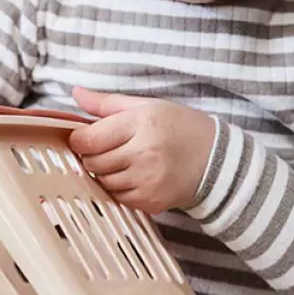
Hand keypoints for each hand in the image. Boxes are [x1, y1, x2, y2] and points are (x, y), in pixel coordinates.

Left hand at [68, 88, 215, 213]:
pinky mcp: (150, 202)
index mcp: (141, 124)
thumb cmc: (181, 127)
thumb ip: (108, 103)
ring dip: (106, 173)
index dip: (79, 139)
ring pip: (103, 182)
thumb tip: (76, 92)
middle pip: (93, 162)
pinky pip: (118, 198)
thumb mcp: (148, 106)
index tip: (84, 137)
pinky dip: (121, 188)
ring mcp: (147, 181)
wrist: (217, 160)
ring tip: (126, 161)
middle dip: (94, 156)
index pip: (88, 139)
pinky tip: (136, 176)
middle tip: (109, 148)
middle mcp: (143, 153)